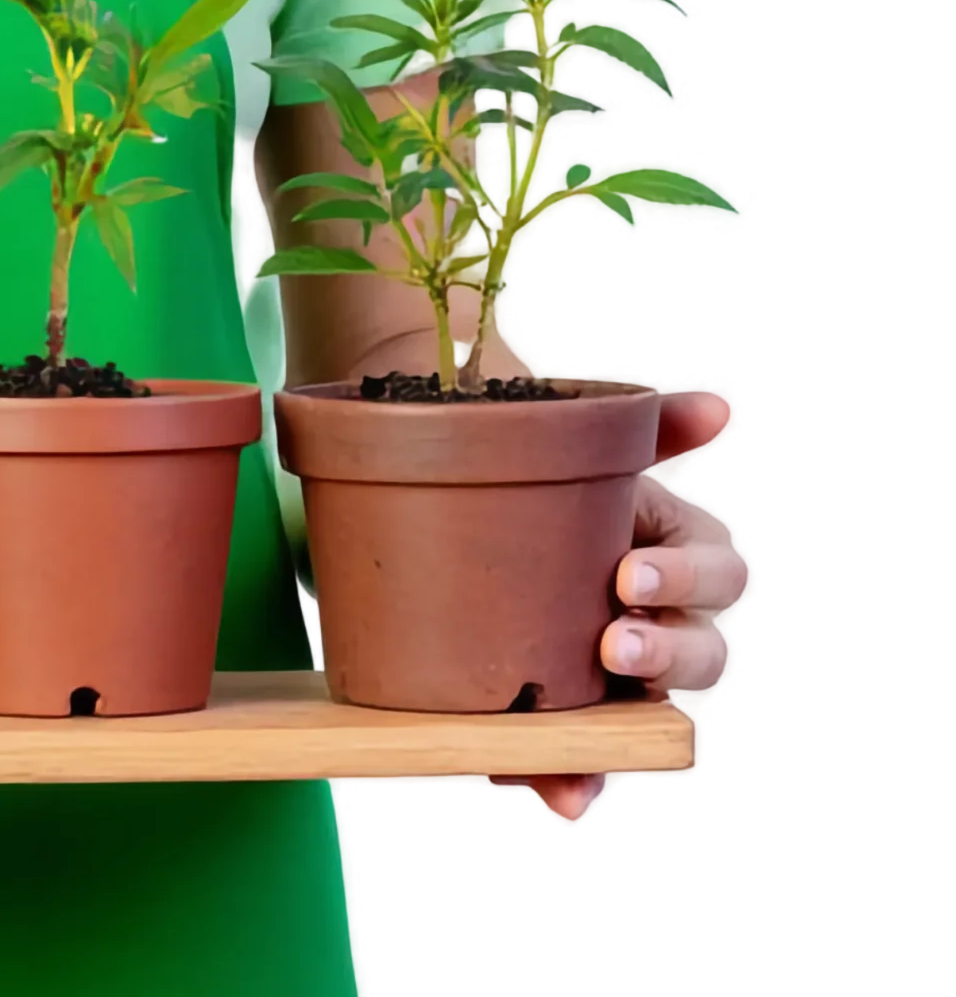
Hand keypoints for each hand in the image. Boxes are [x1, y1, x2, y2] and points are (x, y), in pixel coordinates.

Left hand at [491, 376, 756, 826]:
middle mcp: (675, 629)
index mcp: (692, 558)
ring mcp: (630, 685)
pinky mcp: (582, 727)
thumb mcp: (606, 433)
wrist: (474, 486)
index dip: (686, 580)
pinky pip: (592, 770)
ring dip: (630, 738)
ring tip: (585, 743)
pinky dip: (578, 788)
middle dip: (666, 657)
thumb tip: (726, 400)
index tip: (629, 573)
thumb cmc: (563, 468)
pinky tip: (559, 799)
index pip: (723, 575)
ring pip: (659, 728)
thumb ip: (665, 418)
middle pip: (707, 661)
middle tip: (613, 641)